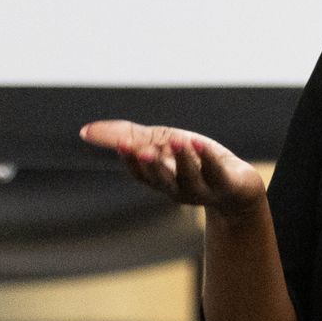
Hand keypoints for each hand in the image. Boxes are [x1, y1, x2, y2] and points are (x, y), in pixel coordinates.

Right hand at [80, 120, 263, 216]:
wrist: (237, 186)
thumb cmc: (194, 161)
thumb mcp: (161, 143)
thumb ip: (127, 136)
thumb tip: (84, 130)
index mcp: (159, 179)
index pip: (140, 174)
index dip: (131, 160)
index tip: (122, 143)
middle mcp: (178, 189)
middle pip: (161, 180)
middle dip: (151, 166)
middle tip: (142, 149)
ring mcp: (203, 190)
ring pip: (190, 178)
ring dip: (183, 160)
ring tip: (178, 140)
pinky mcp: (226, 185)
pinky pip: (216, 173)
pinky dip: (207, 158)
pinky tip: (200, 142)